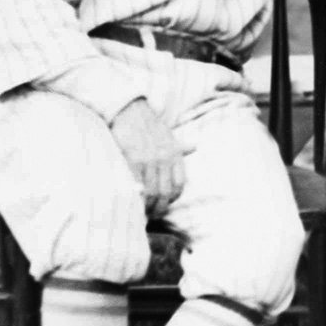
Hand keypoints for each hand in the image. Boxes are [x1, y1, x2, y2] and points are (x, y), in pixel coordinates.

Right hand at [110, 99, 190, 215]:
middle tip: (150, 215)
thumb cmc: (148, 124)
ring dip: (146, 206)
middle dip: (158, 208)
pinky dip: (135, 197)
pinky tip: (132, 201)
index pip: (180, 185)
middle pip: (165, 193)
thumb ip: (180, 146)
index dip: (172, 199)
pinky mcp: (133, 158)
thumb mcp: (169, 134)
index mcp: (175, 154)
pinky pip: (137, 184)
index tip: (163, 205)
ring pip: (151, 192)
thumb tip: (195, 146)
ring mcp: (149, 159)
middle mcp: (165, 158)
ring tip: (140, 212)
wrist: (130, 109)